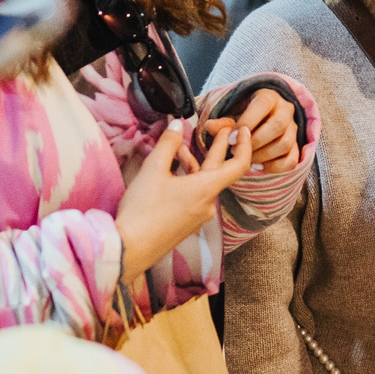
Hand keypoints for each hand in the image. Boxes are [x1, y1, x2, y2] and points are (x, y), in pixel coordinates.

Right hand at [116, 121, 250, 273]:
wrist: (130, 249)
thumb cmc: (143, 209)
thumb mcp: (153, 170)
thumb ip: (167, 144)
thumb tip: (177, 124)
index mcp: (207, 189)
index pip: (238, 165)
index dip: (243, 145)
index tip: (242, 130)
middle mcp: (208, 204)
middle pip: (218, 171)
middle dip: (215, 148)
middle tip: (216, 127)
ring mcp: (198, 216)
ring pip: (203, 183)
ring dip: (193, 164)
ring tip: (178, 148)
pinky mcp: (186, 223)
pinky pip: (194, 196)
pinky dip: (187, 180)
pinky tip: (171, 172)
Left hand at [227, 86, 301, 172]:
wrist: (260, 121)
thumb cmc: (244, 116)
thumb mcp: (232, 114)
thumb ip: (222, 122)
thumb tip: (210, 127)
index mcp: (269, 97)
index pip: (262, 105)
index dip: (247, 122)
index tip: (231, 138)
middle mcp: (285, 110)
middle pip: (278, 125)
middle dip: (255, 141)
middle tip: (237, 151)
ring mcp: (293, 129)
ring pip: (286, 143)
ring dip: (263, 155)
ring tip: (246, 160)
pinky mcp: (296, 147)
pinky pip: (291, 160)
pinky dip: (274, 167)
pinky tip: (258, 167)